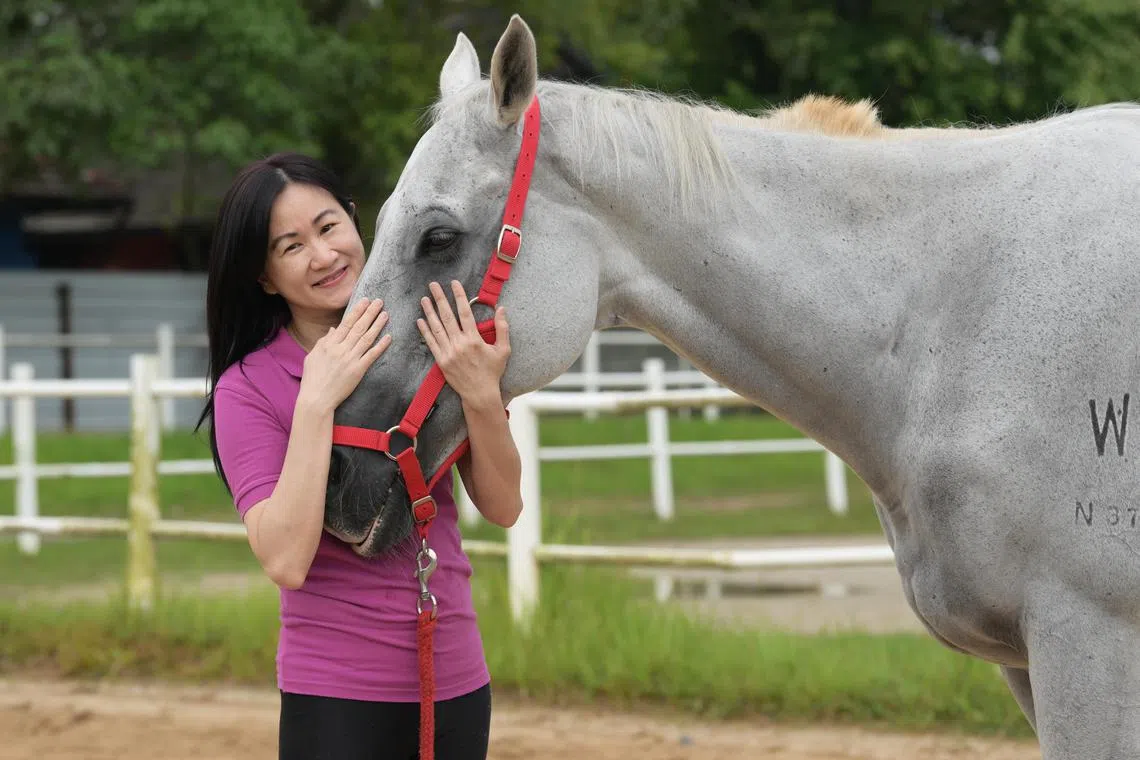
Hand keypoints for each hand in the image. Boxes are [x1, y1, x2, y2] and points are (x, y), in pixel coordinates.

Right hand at [299, 298, 390, 413]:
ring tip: (385, 314)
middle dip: (369, 313)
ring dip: (377, 325)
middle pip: (358, 327)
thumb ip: (324, 341)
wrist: (316, 398)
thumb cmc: (313, 378)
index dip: (357, 311)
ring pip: (366, 338)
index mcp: (329, 344)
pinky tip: (388, 337)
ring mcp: (350, 359)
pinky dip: (380, 346)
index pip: (346, 323)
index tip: (365, 301)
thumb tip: (334, 329)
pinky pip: (371, 355)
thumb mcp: (313, 356)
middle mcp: (341, 349)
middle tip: (379, 301)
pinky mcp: (358, 370)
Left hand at [417, 280, 509, 406]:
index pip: (465, 312)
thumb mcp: (503, 350)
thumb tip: (501, 309)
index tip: (454, 283)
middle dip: (439, 298)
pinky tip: (420, 320)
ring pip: (436, 328)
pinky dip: (425, 331)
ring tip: (424, 299)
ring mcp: (449, 353)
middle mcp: (460, 344)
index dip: (459, 296)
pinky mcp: (441, 361)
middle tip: (433, 285)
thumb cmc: (493, 372)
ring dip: (429, 312)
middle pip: (447, 316)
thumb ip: (502, 328)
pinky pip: (431, 343)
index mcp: (474, 339)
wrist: (480, 394)